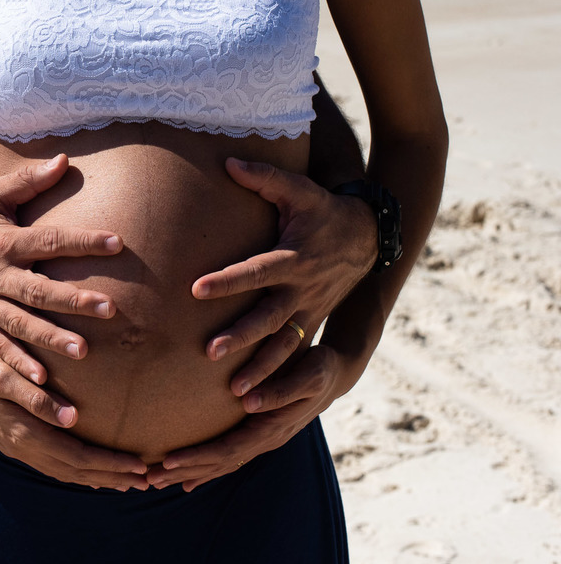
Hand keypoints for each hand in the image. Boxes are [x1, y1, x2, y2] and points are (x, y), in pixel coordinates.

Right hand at [0, 154, 122, 384]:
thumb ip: (27, 180)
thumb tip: (64, 160)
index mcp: (2, 241)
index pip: (49, 240)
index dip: (83, 241)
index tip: (118, 243)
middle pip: (37, 289)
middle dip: (73, 300)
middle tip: (109, 308)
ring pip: (20, 324)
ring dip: (51, 338)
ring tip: (84, 352)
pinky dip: (18, 363)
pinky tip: (41, 380)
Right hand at [0, 341, 149, 489]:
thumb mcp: (4, 376)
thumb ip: (36, 398)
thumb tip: (72, 418)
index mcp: (25, 433)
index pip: (78, 457)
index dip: (110, 464)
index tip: (140, 465)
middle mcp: (24, 448)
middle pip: (76, 471)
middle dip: (113, 477)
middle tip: (147, 481)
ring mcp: (18, 449)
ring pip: (65, 473)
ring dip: (97, 479)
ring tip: (126, 481)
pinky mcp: (15, 444)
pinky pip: (52, 467)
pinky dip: (77, 473)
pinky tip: (90, 473)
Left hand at [148, 344, 350, 490]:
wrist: (333, 375)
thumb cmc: (320, 369)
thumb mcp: (309, 374)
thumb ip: (281, 389)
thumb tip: (249, 402)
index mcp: (271, 429)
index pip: (228, 450)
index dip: (197, 457)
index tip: (167, 462)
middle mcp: (264, 441)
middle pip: (218, 463)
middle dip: (183, 472)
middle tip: (147, 479)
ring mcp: (261, 441)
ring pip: (220, 464)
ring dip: (187, 474)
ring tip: (154, 481)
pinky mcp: (256, 435)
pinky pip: (226, 457)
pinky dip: (203, 468)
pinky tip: (183, 477)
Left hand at [192, 157, 374, 394]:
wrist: (368, 237)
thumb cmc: (322, 210)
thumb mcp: (299, 189)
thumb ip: (265, 177)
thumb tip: (228, 162)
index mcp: (292, 257)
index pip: (254, 270)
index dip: (227, 280)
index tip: (195, 289)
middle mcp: (301, 289)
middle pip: (267, 318)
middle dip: (240, 337)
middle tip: (209, 352)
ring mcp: (309, 311)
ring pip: (283, 347)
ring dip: (261, 370)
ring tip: (236, 394)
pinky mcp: (312, 323)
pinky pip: (294, 355)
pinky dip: (278, 378)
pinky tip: (255, 401)